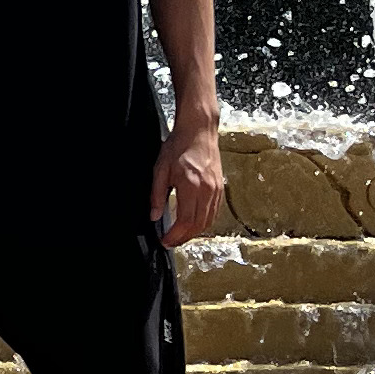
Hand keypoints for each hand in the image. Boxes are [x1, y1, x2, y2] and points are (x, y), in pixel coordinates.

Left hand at [152, 105, 225, 247]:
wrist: (199, 131)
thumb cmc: (178, 146)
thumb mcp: (160, 170)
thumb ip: (157, 195)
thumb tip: (154, 216)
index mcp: (190, 185)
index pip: (185, 221)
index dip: (175, 236)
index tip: (165, 240)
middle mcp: (207, 190)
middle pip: (198, 225)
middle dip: (183, 238)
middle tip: (171, 242)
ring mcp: (216, 190)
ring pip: (208, 221)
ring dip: (194, 232)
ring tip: (180, 236)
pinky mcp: (220, 188)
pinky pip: (214, 212)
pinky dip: (204, 222)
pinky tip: (193, 223)